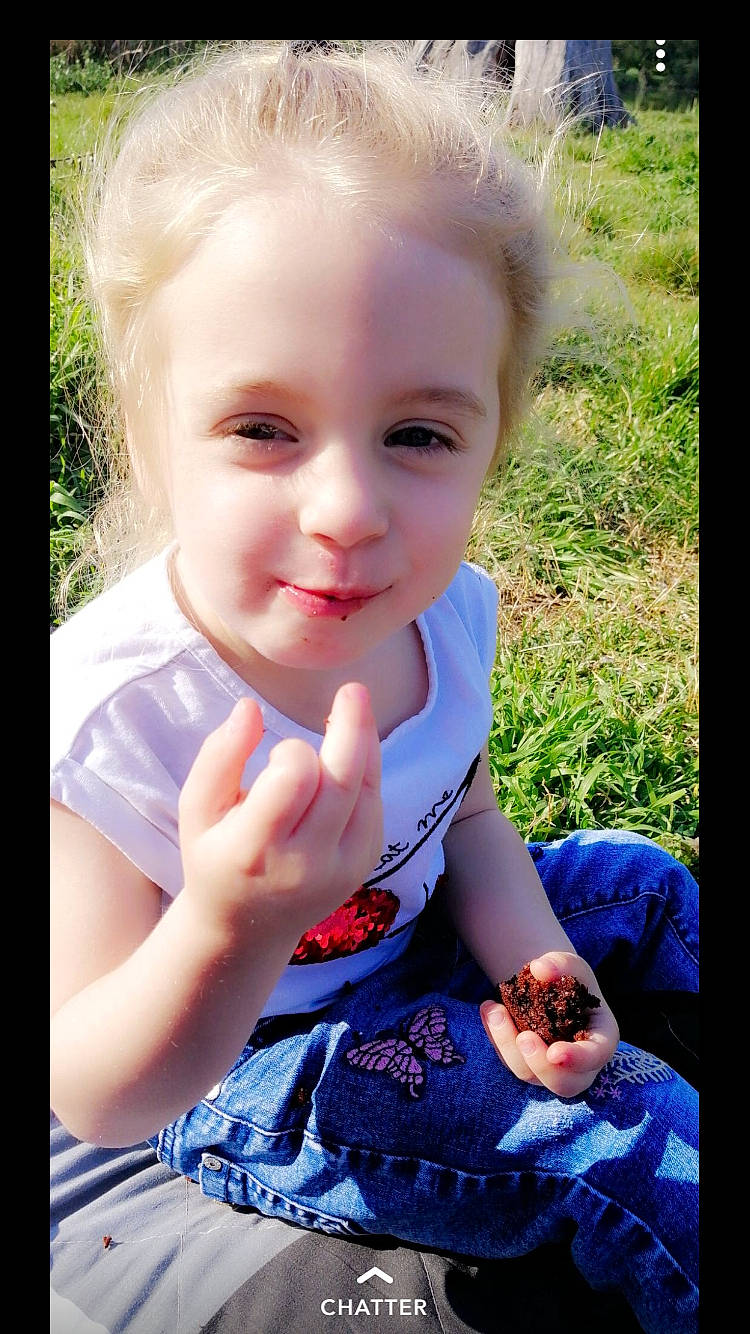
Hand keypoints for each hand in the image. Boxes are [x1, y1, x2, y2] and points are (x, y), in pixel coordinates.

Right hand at [177, 682, 382, 939]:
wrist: (247, 928)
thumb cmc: (215, 855)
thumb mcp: (198, 807)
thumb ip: (219, 755)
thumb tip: (250, 706)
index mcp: (254, 849)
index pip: (293, 781)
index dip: (292, 752)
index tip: (279, 750)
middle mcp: (304, 865)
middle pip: (342, 783)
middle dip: (352, 728)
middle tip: (353, 689)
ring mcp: (341, 869)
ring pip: (366, 793)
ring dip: (364, 745)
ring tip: (354, 707)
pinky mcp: (363, 866)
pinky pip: (374, 807)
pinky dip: (368, 771)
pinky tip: (354, 750)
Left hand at [479, 951, 618, 1096]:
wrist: (549, 986)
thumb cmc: (569, 977)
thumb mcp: (571, 965)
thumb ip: (561, 964)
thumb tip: (539, 968)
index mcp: (601, 1039)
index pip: (595, 1056)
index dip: (577, 1059)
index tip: (555, 1052)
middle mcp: (579, 1063)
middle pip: (564, 1084)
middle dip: (540, 1065)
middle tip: (524, 1038)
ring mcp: (552, 1069)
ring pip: (529, 1074)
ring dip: (507, 1044)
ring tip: (494, 1009)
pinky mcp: (527, 1065)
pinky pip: (509, 1060)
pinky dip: (496, 1037)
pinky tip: (488, 1009)